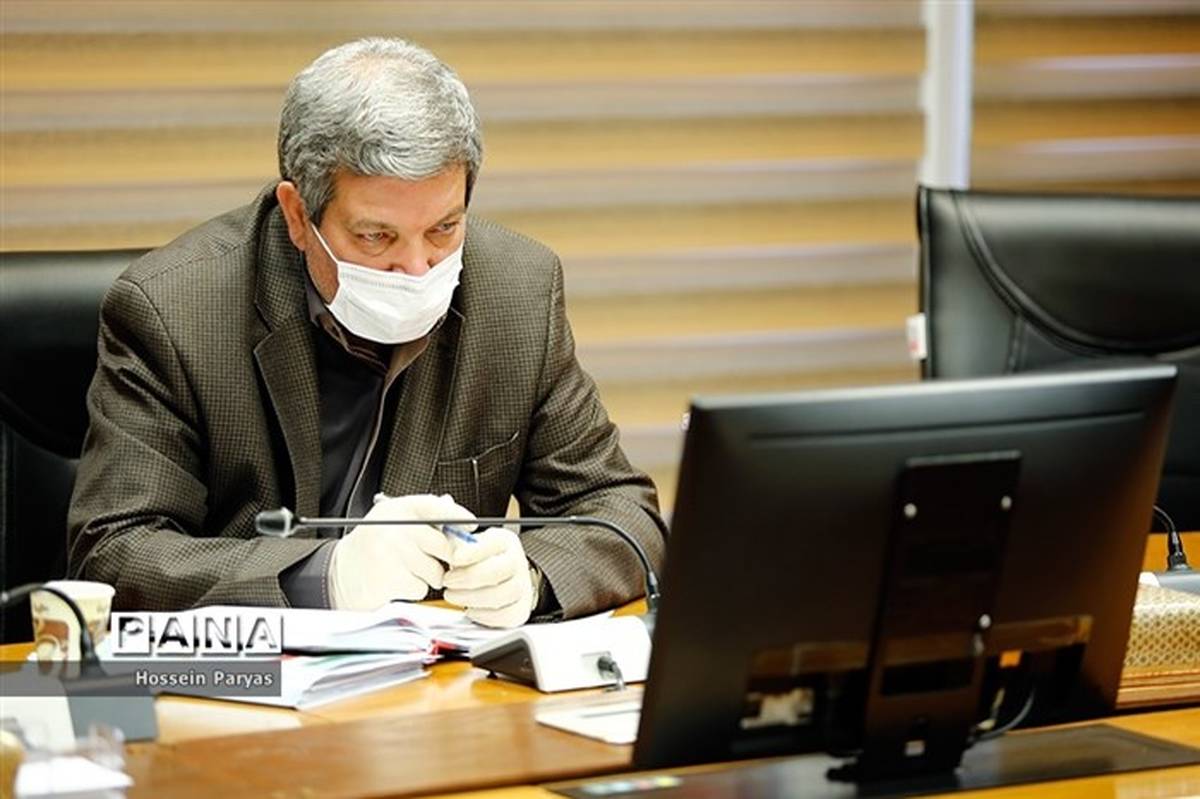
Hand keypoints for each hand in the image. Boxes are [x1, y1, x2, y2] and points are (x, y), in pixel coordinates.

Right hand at [327, 493, 475, 609]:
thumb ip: (423, 515)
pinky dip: (414, 590)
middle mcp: (394, 527)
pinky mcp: (390, 579)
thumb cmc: (373, 548)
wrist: (340, 575)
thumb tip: (452, 506)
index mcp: (397, 509)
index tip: (471, 527)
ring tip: (406, 570)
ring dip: (428, 577)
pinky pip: (421, 588)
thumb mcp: (394, 522)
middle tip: (428, 559)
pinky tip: (397, 582)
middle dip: (444, 558)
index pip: (437, 507)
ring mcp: (391, 553)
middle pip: (444, 545)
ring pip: (436, 571)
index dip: (459, 517)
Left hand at [443, 528, 535, 627]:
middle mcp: (517, 562)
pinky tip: (470, 609)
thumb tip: (443, 549)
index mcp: (504, 542)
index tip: (454, 558)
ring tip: (454, 596)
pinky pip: (506, 615)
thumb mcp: (468, 545)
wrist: (501, 578)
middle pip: (500, 570)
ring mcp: (522, 587)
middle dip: (469, 577)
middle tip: (448, 581)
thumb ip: (457, 546)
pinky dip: (485, 615)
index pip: (494, 544)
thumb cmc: (479, 561)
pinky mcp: (520, 609)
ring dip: (473, 598)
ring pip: (504, 594)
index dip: (473, 553)